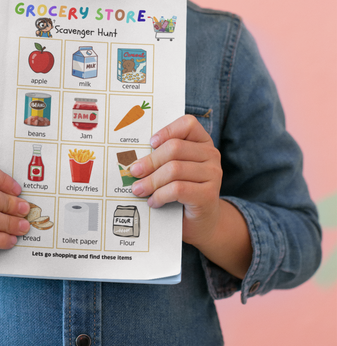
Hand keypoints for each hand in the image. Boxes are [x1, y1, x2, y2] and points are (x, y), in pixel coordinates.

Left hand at [129, 115, 222, 249]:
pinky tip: (153, 201)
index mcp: (202, 141)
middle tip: (133, 171)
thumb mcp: (174, 168)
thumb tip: (133, 156)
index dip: (167, 130)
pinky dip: (160, 195)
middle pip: (175, 148)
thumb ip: (163, 157)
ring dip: (151, 181)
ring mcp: (213, 174)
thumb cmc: (183, 190)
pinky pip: (178, 189)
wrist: (202, 221)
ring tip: (138, 189)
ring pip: (174, 170)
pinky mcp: (208, 195)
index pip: (187, 124)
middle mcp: (211, 154)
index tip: (150, 142)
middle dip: (150, 161)